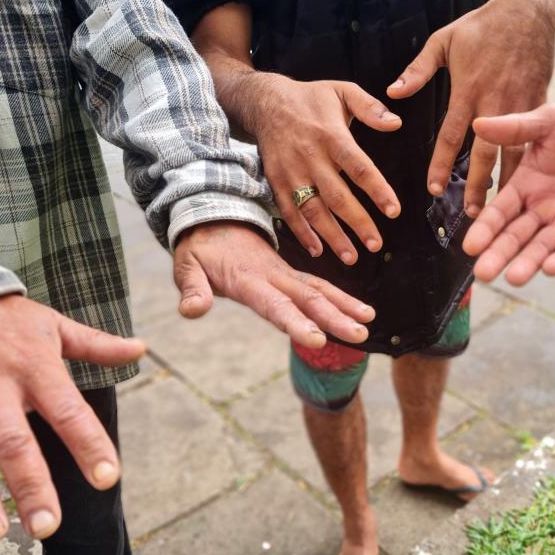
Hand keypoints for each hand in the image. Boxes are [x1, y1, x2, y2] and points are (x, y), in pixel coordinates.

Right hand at [0, 296, 144, 544]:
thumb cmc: (6, 320)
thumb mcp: (53, 324)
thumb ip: (97, 344)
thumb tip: (141, 348)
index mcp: (35, 368)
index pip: (68, 410)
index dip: (88, 444)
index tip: (107, 478)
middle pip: (14, 442)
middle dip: (30, 486)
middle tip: (46, 527)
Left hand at [173, 221, 374, 347]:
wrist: (211, 215)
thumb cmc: (198, 247)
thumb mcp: (186, 266)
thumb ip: (192, 290)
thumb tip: (191, 311)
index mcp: (248, 279)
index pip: (274, 305)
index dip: (295, 322)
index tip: (317, 339)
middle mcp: (272, 276)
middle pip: (307, 298)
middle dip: (334, 317)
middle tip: (359, 335)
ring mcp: (283, 274)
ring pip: (319, 290)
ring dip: (344, 305)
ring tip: (368, 322)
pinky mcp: (288, 274)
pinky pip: (317, 286)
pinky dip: (340, 298)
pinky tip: (359, 312)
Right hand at [252, 75, 401, 263]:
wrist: (265, 101)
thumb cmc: (311, 98)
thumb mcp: (342, 90)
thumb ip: (370, 107)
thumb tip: (396, 123)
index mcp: (331, 135)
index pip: (358, 166)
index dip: (376, 189)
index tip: (393, 211)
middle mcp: (310, 157)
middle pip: (336, 196)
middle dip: (357, 223)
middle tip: (376, 245)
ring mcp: (291, 172)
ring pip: (313, 210)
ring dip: (332, 236)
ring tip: (351, 256)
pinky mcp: (276, 182)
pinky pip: (289, 212)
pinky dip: (302, 233)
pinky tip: (318, 250)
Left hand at [387, 0, 554, 214]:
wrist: (529, 9)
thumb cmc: (482, 25)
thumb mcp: (443, 41)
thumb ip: (417, 70)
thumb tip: (392, 94)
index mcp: (468, 89)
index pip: (451, 135)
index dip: (441, 163)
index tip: (433, 189)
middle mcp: (495, 101)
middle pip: (485, 152)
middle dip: (478, 185)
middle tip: (472, 213)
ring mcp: (521, 103)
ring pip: (514, 151)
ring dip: (507, 181)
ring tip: (502, 208)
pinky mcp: (541, 102)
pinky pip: (535, 138)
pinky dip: (531, 160)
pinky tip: (529, 182)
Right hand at [463, 102, 554, 284]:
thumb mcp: (548, 121)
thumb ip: (515, 128)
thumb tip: (478, 124)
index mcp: (525, 184)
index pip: (499, 212)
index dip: (485, 229)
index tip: (470, 246)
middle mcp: (540, 207)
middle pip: (515, 236)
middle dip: (499, 254)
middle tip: (483, 274)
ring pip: (542, 247)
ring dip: (528, 262)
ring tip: (514, 278)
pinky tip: (550, 268)